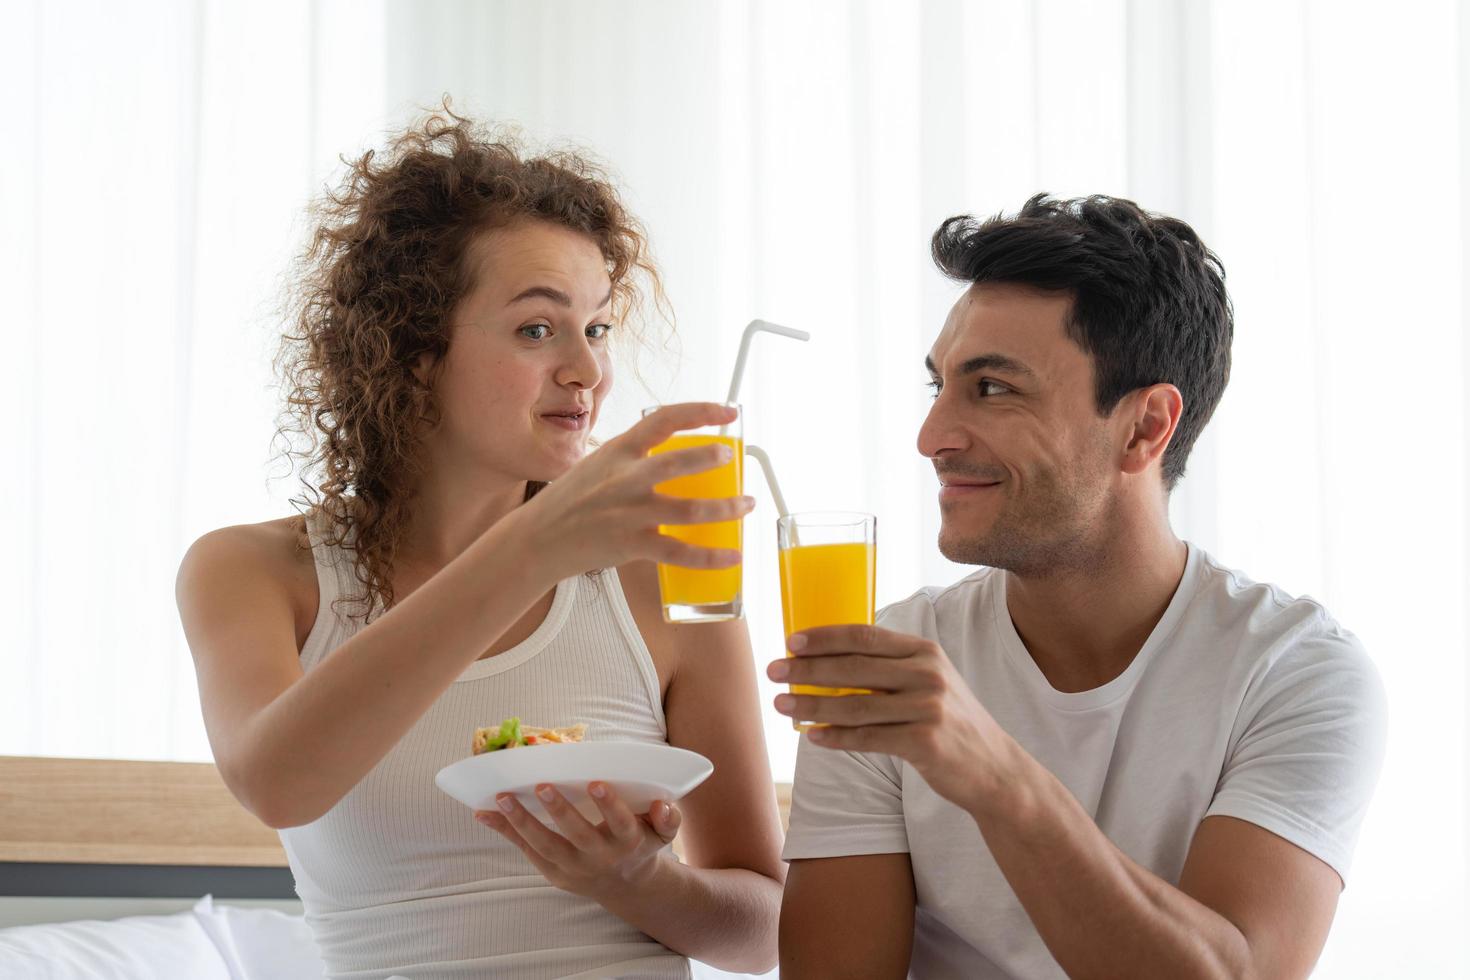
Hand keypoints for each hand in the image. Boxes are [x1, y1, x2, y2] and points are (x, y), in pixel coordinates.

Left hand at [474, 781, 681, 901]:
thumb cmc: (640, 843)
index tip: (596, 783)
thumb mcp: (662, 833)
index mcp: (627, 842)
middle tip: (541, 786)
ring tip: (501, 797)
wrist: (626, 885)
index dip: (609, 805)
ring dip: (522, 821)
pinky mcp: (553, 872)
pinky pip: (526, 850)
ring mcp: (573, 868)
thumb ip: (668, 818)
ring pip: (546, 846)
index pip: (620, 823)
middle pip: (578, 835)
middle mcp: (599, 857)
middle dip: (559, 812)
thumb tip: (662, 804)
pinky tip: (484, 812)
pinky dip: (505, 831)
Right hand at [519, 402, 753, 576]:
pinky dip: (711, 557)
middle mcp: (625, 478)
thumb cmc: (570, 501)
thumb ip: (631, 457)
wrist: (537, 539)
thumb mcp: (597, 464)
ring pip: (688, 510)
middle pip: (679, 462)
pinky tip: (733, 556)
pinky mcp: (630, 545)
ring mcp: (628, 513)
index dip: (701, 411)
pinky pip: (679, 553)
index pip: (664, 419)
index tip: (729, 411)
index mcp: (619, 451)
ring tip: (746, 504)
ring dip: (725, 508)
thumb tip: (670, 451)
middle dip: (712, 457)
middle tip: (733, 457)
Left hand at [767, 625, 1015, 813]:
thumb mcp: (930, 682)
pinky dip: (837, 738)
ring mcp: (928, 707)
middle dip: (808, 669)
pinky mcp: (926, 741)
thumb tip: (829, 662)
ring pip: (856, 705)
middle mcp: (928, 673)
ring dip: (812, 705)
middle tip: (774, 671)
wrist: (995, 769)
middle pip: (854, 667)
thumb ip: (891, 668)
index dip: (825, 637)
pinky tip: (814, 737)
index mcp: (925, 651)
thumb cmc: (951, 723)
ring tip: (782, 705)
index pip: (865, 636)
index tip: (791, 641)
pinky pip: (869, 738)